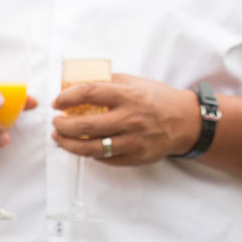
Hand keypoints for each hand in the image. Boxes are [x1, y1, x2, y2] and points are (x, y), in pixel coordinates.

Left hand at [50, 73, 199, 165]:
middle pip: (85, 126)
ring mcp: (133, 141)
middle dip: (62, 126)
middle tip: (56, 123)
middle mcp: (130, 119)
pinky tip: (84, 147)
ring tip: (60, 138)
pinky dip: (91, 154)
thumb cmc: (158, 100)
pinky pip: (105, 159)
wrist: (186, 121)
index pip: (89, 94)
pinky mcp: (136, 157)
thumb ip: (110, 83)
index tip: (58, 102)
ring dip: (69, 144)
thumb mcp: (137, 83)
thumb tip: (79, 83)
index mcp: (129, 96)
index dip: (67, 97)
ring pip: (91, 149)